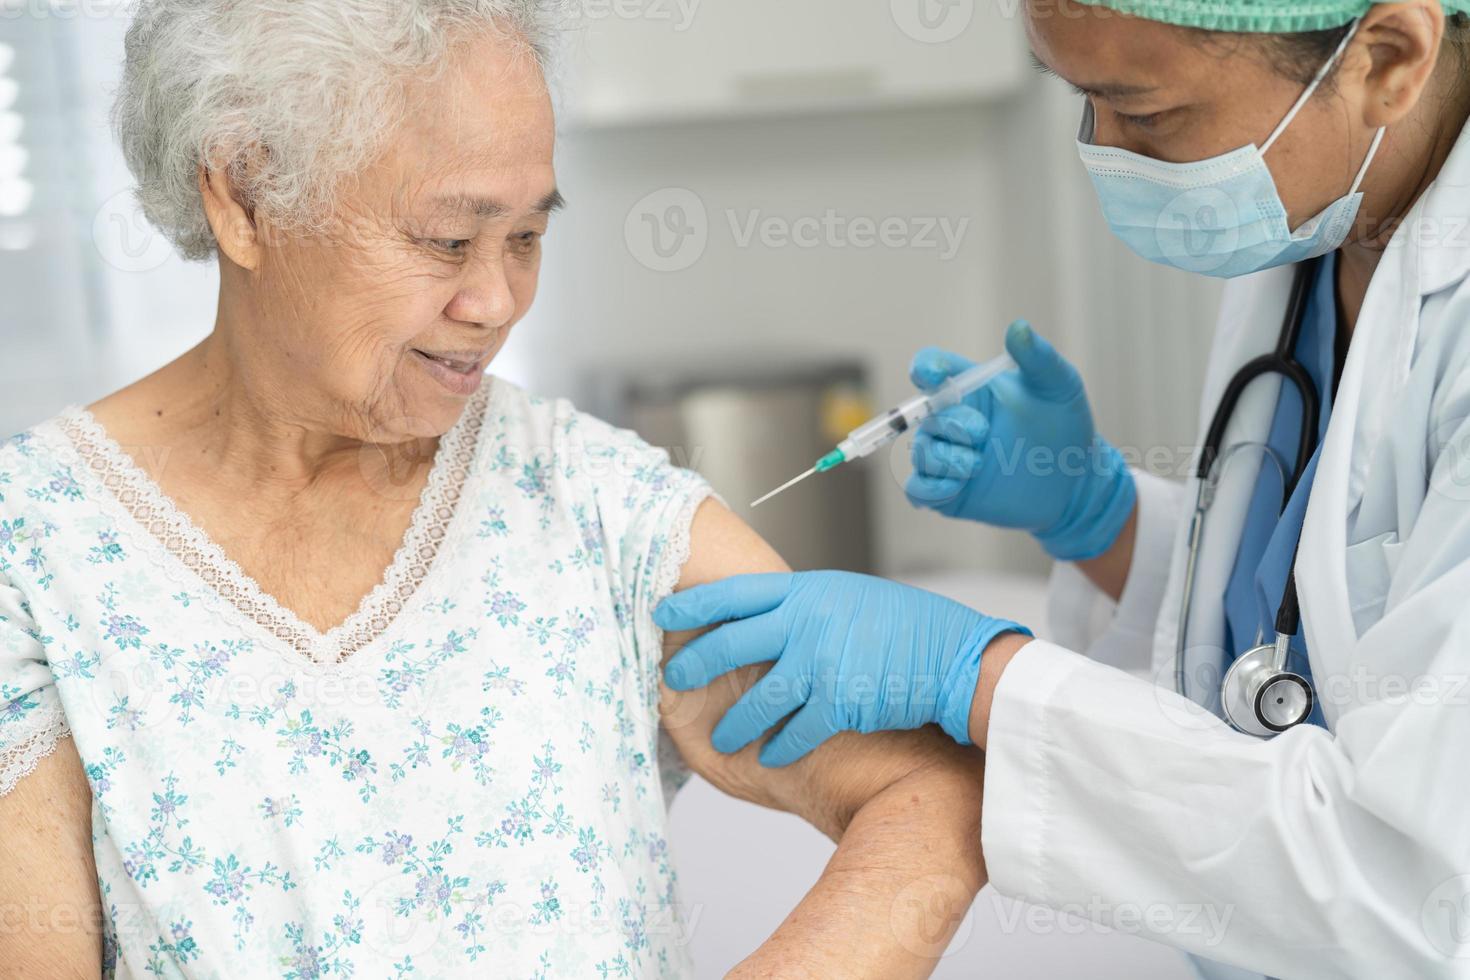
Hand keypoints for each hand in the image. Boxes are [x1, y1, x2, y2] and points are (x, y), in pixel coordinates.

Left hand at [656, 571, 1029, 766]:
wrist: (953, 655)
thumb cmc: (904, 624)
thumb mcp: (845, 597)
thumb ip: (803, 606)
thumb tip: (765, 615)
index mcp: (806, 592)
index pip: (734, 594)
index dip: (693, 605)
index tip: (661, 613)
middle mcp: (807, 624)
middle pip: (731, 645)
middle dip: (696, 666)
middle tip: (672, 680)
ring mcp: (822, 663)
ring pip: (759, 699)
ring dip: (736, 724)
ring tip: (722, 738)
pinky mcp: (840, 703)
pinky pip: (795, 733)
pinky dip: (780, 748)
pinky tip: (769, 757)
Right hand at [907, 320, 1135, 560]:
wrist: (1074, 480)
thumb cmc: (1065, 425)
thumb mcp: (1059, 386)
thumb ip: (1038, 357)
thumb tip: (1018, 327)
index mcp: (970, 387)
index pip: (930, 368)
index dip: (925, 368)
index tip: (934, 374)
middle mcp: (952, 419)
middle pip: (924, 414)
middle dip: (951, 423)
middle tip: (984, 432)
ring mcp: (947, 456)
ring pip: (921, 453)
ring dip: (946, 458)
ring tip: (978, 464)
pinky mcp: (948, 492)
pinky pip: (918, 489)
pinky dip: (931, 488)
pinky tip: (956, 487)